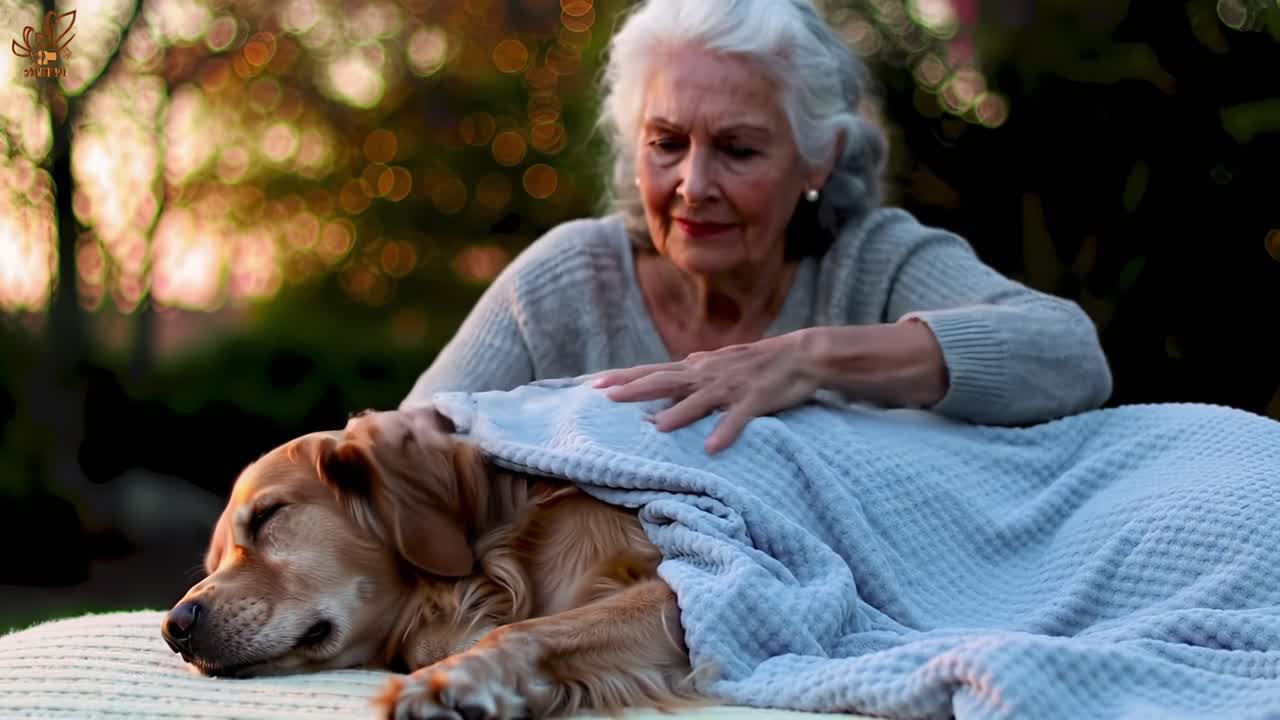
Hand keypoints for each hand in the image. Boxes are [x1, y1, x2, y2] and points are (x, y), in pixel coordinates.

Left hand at [591, 332, 817, 453]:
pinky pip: (738, 419)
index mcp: (698, 368)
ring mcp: (731, 387)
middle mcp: (708, 374)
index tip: (597, 385)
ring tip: (656, 427)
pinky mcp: (755, 400)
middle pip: (666, 381)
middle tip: (607, 397)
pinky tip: (712, 448)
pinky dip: (725, 432)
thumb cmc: (757, 362)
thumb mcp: (718, 364)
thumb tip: (664, 379)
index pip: (654, 371)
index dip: (626, 378)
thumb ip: (692, 374)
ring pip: (699, 400)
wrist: (800, 354)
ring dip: (679, 414)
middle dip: (636, 389)